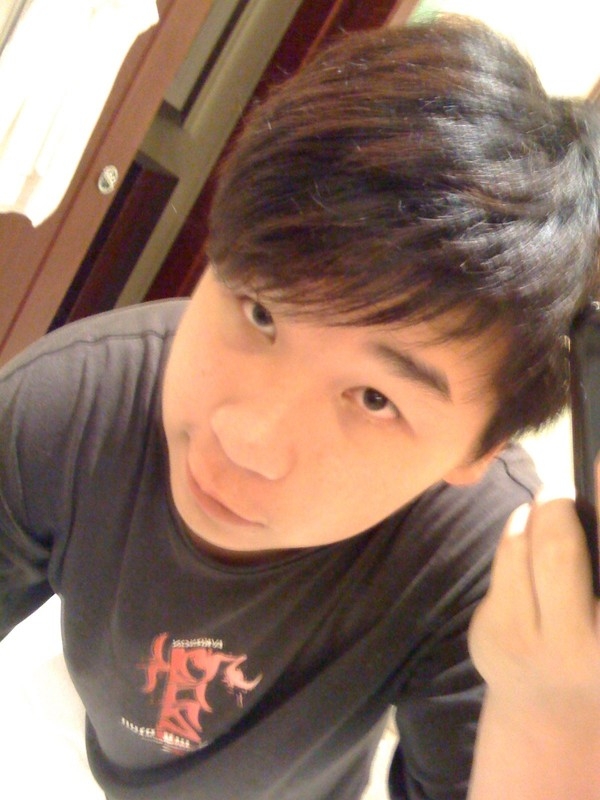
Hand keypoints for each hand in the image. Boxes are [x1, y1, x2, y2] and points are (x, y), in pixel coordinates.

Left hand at [468, 495, 599, 732]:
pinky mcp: (492, 638)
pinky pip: (499, 567)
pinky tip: (524, 551)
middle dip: (555, 508)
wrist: (552, 713)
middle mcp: (586, 646)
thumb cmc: (596, 646)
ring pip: (520, 550)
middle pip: (560, 550)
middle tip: (557, 492)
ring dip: (529, 520)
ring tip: (543, 514)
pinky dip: (512, 544)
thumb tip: (591, 479)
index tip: (599, 461)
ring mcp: (532, 644)